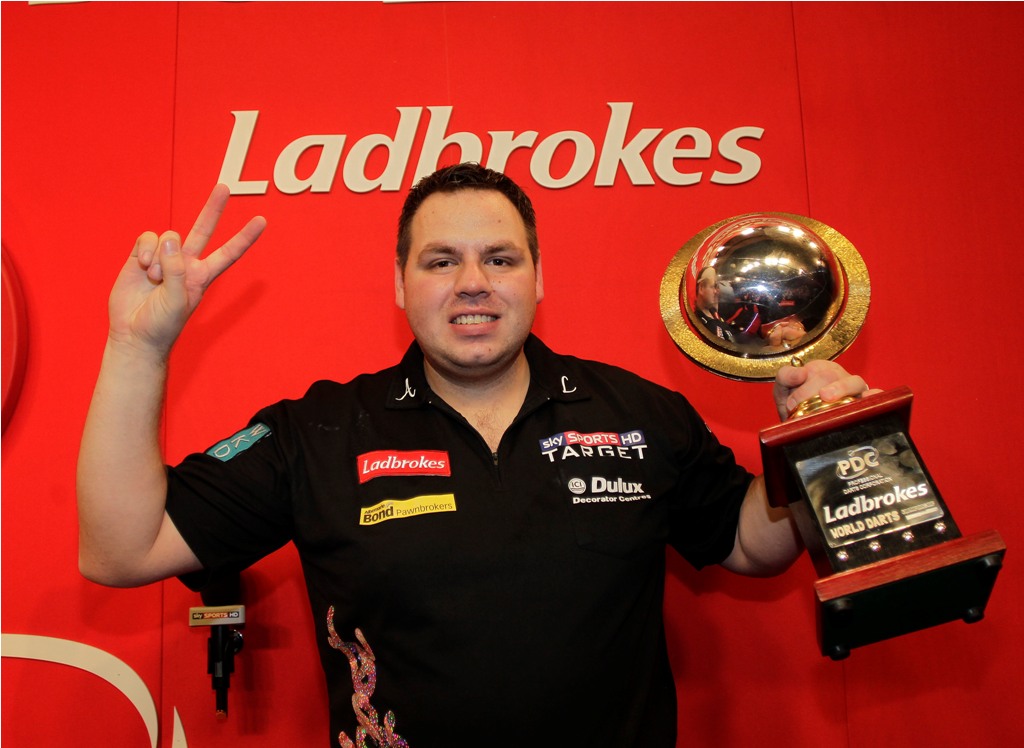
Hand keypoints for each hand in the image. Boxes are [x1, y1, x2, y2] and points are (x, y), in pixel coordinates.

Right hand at [108, 185, 265, 356]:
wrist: (134, 334)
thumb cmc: (161, 324)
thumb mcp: (177, 301)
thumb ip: (177, 271)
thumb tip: (171, 239)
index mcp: (202, 275)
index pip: (229, 253)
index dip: (245, 237)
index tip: (262, 220)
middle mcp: (185, 263)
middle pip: (203, 230)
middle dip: (212, 208)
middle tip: (224, 187)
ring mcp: (163, 257)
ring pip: (169, 236)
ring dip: (160, 256)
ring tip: (154, 278)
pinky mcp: (141, 255)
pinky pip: (148, 238)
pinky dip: (146, 249)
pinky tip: (143, 267)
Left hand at [773, 359, 878, 420]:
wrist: (803, 426)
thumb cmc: (796, 404)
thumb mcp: (783, 390)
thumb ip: (785, 377)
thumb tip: (801, 373)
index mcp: (822, 370)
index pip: (816, 370)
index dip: (802, 388)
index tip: (791, 405)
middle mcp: (840, 376)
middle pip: (831, 376)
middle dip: (812, 391)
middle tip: (800, 408)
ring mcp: (855, 389)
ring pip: (853, 382)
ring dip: (839, 388)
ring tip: (826, 397)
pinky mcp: (865, 403)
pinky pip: (876, 395)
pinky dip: (873, 395)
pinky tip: (867, 398)